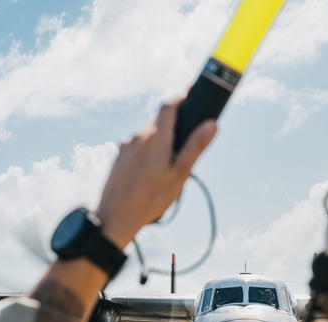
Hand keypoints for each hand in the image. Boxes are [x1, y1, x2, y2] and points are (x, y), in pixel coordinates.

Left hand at [95, 98, 216, 248]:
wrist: (116, 217)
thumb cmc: (151, 198)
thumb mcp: (179, 174)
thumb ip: (195, 146)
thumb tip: (212, 123)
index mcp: (156, 137)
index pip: (168, 105)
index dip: (180, 99)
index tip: (190, 98)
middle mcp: (139, 136)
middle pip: (160, 123)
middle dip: (173, 131)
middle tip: (183, 153)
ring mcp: (126, 147)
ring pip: (148, 138)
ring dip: (159, 145)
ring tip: (165, 173)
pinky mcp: (118, 158)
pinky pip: (137, 149)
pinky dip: (147, 155)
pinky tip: (149, 177)